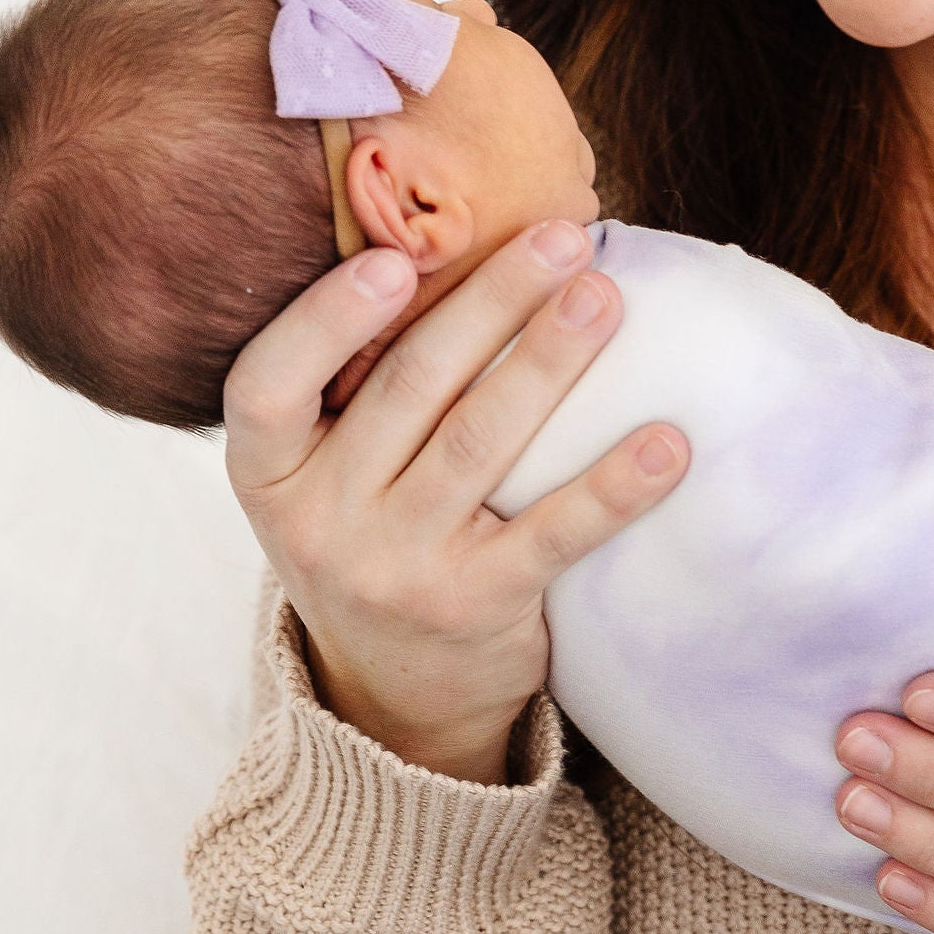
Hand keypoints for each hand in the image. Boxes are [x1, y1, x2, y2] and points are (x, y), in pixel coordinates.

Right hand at [221, 220, 688, 782]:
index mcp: (267, 472)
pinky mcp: (475, 609)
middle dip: (489, 304)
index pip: (268, 385)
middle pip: (406, 391)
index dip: (326, 320)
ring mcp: (395, 570)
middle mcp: (317, 522)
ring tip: (604, 298)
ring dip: (548, 362)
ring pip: (478, 444)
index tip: (393, 260)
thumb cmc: (369, 533)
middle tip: (561, 239)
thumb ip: (355, 382)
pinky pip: (552, 535)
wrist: (393, 694)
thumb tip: (446, 238)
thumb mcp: (321, 472)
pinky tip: (667, 442)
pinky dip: (613, 485)